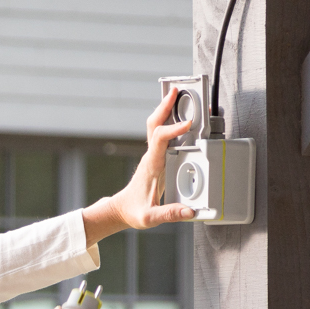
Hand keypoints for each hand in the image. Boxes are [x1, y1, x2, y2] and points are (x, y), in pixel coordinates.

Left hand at [81, 89, 197, 244]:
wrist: (121, 210)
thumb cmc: (133, 212)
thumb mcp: (149, 218)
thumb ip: (168, 214)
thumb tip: (189, 211)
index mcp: (151, 165)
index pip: (160, 139)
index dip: (173, 129)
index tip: (188, 123)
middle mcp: (151, 156)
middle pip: (155, 124)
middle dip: (165, 106)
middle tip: (176, 90)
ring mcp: (153, 155)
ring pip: (156, 125)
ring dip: (166, 109)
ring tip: (178, 94)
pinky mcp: (156, 157)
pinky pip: (162, 133)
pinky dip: (170, 120)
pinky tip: (179, 114)